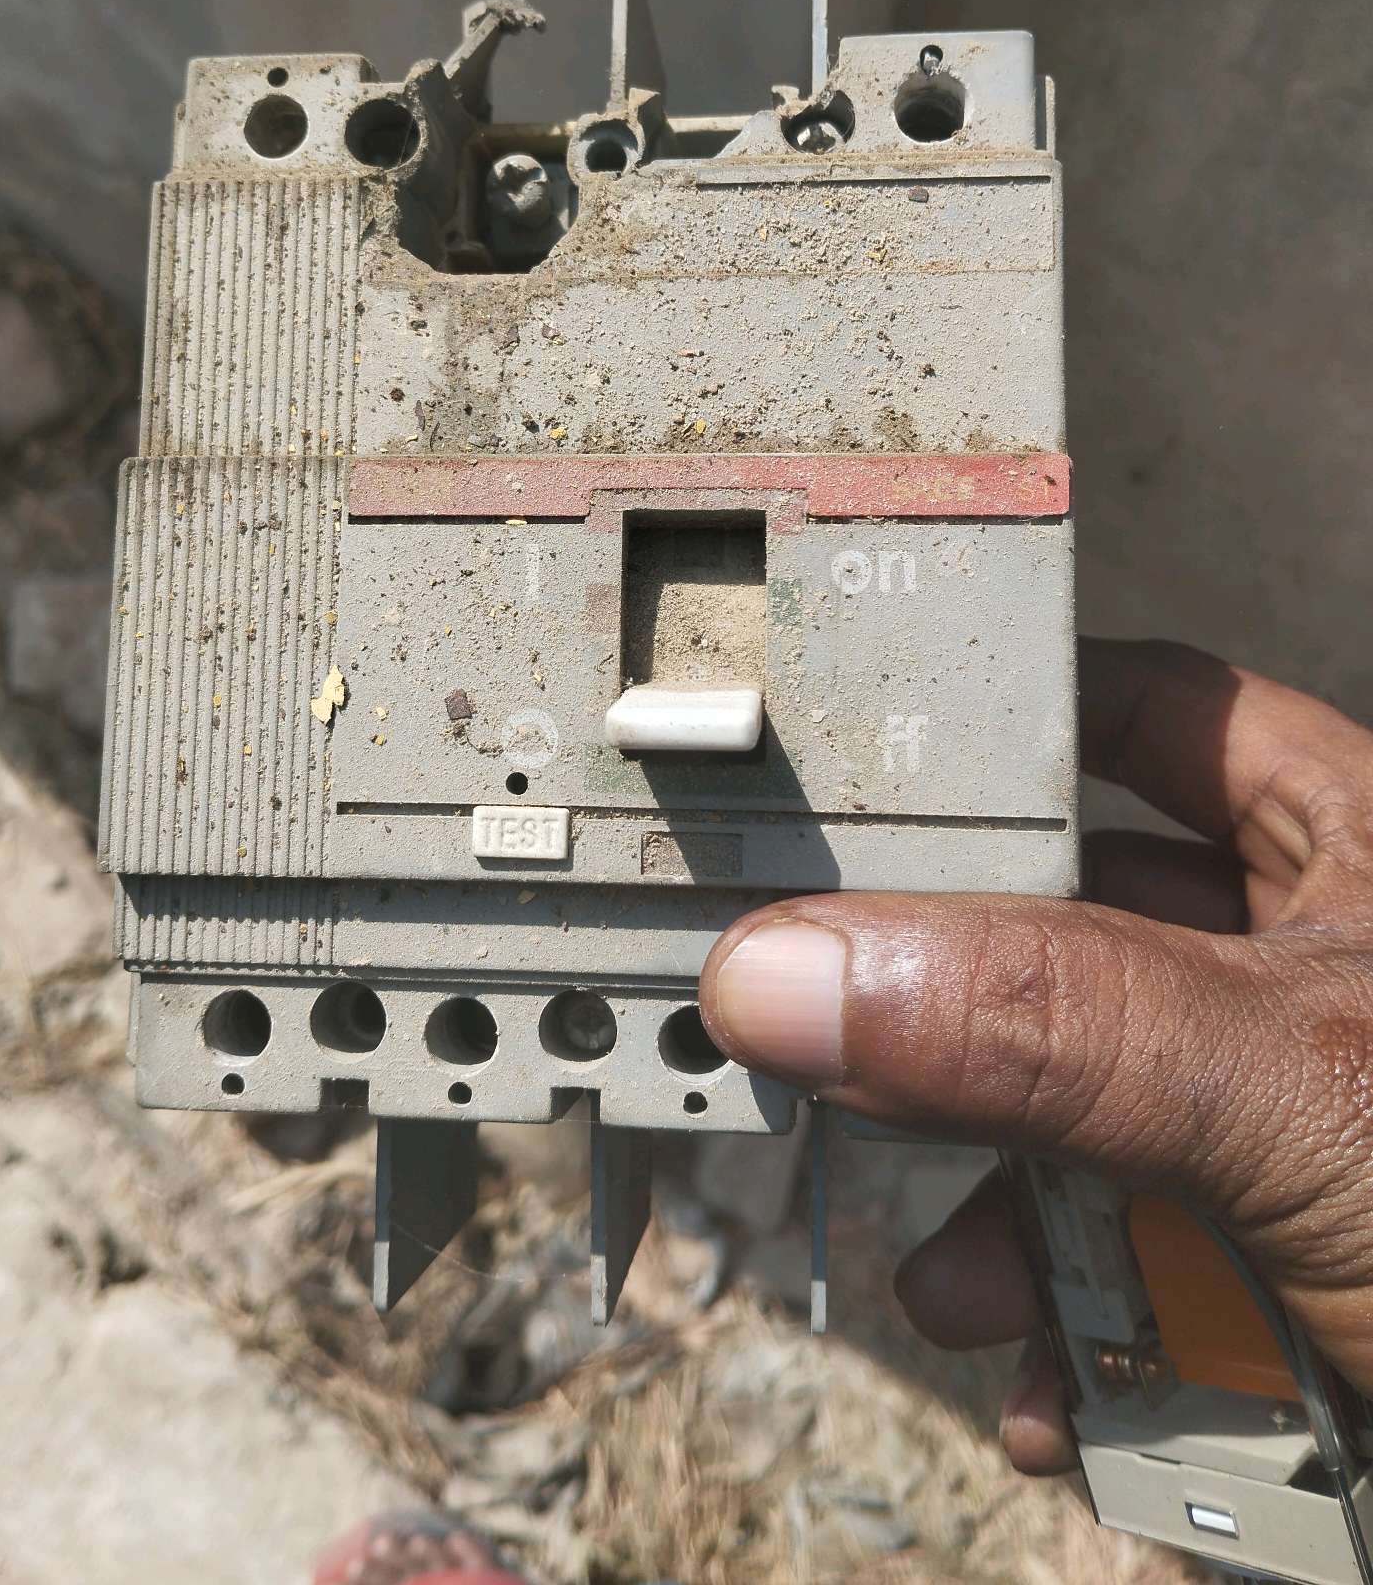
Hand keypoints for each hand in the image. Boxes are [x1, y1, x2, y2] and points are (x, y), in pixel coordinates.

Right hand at [699, 638, 1372, 1472]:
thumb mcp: (1297, 1090)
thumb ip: (1046, 1021)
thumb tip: (791, 971)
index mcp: (1353, 845)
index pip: (1153, 712)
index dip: (1017, 713)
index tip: (868, 754)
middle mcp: (1311, 973)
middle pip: (1073, 936)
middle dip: (961, 1022)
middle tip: (841, 1039)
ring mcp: (1294, 1132)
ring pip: (1085, 1123)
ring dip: (1008, 1218)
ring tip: (969, 1290)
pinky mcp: (1286, 1276)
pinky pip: (1132, 1270)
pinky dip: (1076, 1336)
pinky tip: (1060, 1395)